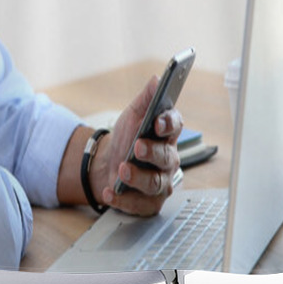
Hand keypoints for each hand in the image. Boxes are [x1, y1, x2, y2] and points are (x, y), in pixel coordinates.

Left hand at [90, 76, 182, 215]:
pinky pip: (139, 204)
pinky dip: (123, 199)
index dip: (168, 124)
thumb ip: (146, 97)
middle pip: (166, 157)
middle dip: (152, 152)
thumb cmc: (126, 137)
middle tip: (137, 147)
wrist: (107, 163)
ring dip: (137, 177)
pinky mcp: (149, 203)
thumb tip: (157, 79)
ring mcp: (161, 182)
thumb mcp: (133, 114)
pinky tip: (110, 191)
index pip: (175, 126)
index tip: (157, 122)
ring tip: (121, 170)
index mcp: (166, 134)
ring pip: (155, 183)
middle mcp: (168, 159)